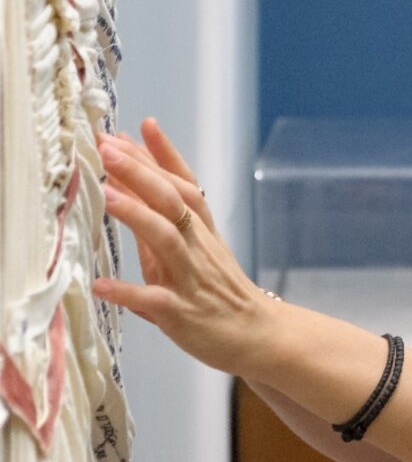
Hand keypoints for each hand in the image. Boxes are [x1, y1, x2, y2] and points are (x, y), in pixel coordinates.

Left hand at [94, 120, 278, 376]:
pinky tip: (101, 285)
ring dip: (136, 214)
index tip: (141, 126)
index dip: (164, 155)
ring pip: (166, 238)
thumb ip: (161, 223)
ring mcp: (192, 278)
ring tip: (106, 194)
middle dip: (141, 171)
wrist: (259, 335)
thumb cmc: (222, 294)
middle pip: (174, 201)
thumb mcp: (197, 252)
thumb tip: (127, 190)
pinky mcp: (183, 313)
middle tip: (109, 147)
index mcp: (203, 232)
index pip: (185, 185)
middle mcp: (199, 248)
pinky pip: (154, 300)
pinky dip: (127, 292)